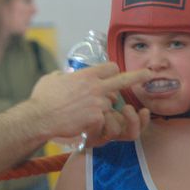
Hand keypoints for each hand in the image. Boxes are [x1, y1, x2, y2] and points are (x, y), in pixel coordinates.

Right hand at [29, 63, 151, 141]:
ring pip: (110, 104)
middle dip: (138, 76)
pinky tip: (82, 122)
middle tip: (149, 74)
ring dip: (103, 108)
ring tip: (84, 112)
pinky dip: (95, 122)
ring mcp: (98, 103)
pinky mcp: (97, 117)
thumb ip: (61, 75)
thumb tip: (62, 75)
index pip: (110, 67)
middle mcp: (95, 86)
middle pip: (122, 79)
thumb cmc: (43, 98)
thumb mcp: (51, 79)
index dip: (113, 71)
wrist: (41, 117)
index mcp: (86, 75)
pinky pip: (103, 119)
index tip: (113, 75)